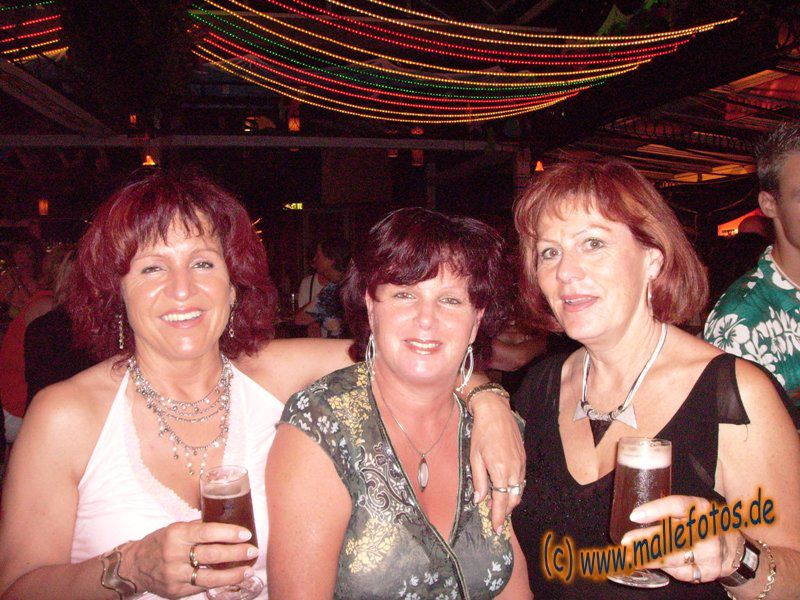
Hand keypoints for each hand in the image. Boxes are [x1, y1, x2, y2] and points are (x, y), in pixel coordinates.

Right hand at [122, 521, 258, 597]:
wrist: (134, 566)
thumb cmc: (160, 542)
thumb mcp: (175, 528)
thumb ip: (198, 528)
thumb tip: (227, 525)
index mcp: (176, 534)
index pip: (207, 532)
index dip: (229, 533)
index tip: (246, 534)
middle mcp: (175, 555)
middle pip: (211, 555)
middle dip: (236, 554)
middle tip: (252, 551)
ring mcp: (175, 575)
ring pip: (209, 578)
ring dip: (232, 575)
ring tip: (248, 570)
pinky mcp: (175, 591)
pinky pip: (201, 588)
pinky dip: (218, 584)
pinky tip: (231, 580)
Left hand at [469, 392, 525, 531]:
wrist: (496, 412)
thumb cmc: (481, 433)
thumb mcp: (475, 457)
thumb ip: (479, 480)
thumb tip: (479, 499)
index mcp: (500, 470)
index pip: (501, 501)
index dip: (499, 516)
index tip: (496, 528)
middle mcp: (514, 469)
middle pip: (513, 498)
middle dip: (506, 512)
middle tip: (497, 521)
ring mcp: (521, 464)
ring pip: (519, 490)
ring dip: (511, 501)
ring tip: (502, 508)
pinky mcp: (524, 458)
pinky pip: (521, 480)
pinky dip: (515, 489)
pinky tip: (508, 490)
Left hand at [619, 495, 739, 582]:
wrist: (733, 547)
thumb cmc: (703, 522)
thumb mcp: (692, 508)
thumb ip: (670, 510)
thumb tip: (636, 515)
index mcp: (701, 508)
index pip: (678, 506)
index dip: (655, 510)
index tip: (634, 516)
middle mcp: (707, 531)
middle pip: (673, 535)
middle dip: (645, 539)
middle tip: (626, 541)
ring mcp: (710, 553)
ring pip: (674, 557)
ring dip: (648, 557)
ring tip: (630, 555)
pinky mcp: (708, 571)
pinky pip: (681, 572)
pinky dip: (664, 568)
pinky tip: (651, 563)